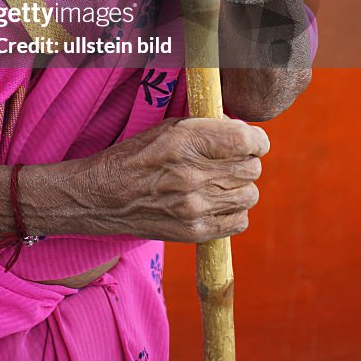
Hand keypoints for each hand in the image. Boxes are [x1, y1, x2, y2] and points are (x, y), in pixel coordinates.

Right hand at [88, 116, 268, 242]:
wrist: (103, 196)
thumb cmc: (137, 155)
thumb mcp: (168, 128)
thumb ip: (206, 128)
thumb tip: (241, 130)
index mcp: (185, 141)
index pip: (245, 140)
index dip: (257, 139)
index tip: (254, 141)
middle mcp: (192, 175)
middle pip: (251, 168)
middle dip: (247, 160)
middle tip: (232, 159)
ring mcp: (194, 207)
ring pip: (250, 194)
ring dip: (241, 186)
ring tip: (222, 181)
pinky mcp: (194, 232)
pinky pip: (240, 220)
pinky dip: (235, 210)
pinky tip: (217, 201)